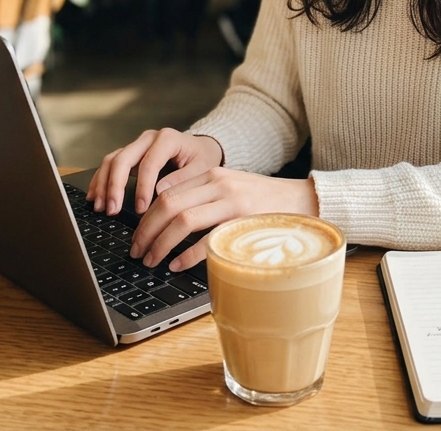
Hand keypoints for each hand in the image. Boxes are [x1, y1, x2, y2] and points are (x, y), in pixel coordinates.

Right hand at [87, 128, 223, 216]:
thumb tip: (160, 192)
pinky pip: (110, 163)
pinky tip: (95, 197)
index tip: (140, 209)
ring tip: (100, 207)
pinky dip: (100, 180)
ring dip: (103, 184)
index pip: (149, 163)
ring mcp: (137, 145)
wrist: (202, 148)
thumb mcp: (203, 168)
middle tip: (112, 209)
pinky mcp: (131, 154)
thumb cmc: (203, 159)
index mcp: (167, 139)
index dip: (142, 187)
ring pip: (112, 160)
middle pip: (123, 158)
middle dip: (115, 185)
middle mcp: (148, 138)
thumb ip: (184, 178)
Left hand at [130, 169, 318, 271]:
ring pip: (182, 219)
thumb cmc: (263, 202)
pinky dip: (187, 255)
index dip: (146, 216)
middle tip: (137, 251)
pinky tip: (176, 265)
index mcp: (212, 174)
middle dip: (146, 230)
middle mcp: (219, 183)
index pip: (167, 191)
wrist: (303, 201)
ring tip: (151, 260)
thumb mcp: (230, 190)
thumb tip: (165, 220)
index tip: (138, 235)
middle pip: (168, 204)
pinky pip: (208, 239)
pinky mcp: (244, 220)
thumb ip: (202, 197)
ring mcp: (232, 201)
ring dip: (160, 243)